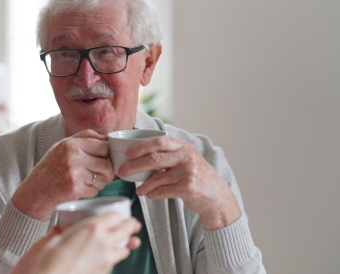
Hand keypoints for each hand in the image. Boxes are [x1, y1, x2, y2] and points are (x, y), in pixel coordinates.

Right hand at [12, 129, 113, 219]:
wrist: (35, 192)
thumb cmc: (50, 168)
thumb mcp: (62, 146)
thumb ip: (84, 138)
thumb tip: (106, 138)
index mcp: (71, 143)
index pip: (103, 146)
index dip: (106, 156)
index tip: (102, 161)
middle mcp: (72, 156)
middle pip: (106, 164)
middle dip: (106, 172)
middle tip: (99, 175)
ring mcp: (73, 172)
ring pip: (103, 179)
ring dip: (99, 183)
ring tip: (87, 183)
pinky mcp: (74, 188)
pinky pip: (95, 190)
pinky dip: (91, 192)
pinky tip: (80, 190)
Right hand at [17, 213, 140, 273]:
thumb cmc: (50, 263)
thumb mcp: (55, 240)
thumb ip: (62, 231)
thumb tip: (60, 228)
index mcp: (92, 228)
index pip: (115, 216)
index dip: (117, 215)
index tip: (116, 215)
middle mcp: (103, 242)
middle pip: (127, 229)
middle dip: (131, 226)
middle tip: (132, 224)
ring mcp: (106, 258)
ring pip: (125, 248)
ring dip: (125, 244)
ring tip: (122, 243)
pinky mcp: (105, 272)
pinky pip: (115, 261)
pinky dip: (113, 258)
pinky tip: (106, 257)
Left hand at [117, 137, 241, 229]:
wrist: (217, 197)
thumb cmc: (197, 177)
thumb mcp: (187, 160)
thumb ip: (170, 155)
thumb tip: (139, 155)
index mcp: (184, 146)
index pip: (158, 141)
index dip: (140, 147)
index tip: (127, 153)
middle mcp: (186, 156)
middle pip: (154, 158)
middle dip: (134, 165)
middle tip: (122, 172)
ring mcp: (188, 172)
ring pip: (157, 177)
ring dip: (143, 185)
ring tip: (138, 190)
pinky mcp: (188, 187)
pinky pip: (163, 190)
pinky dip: (153, 194)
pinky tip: (149, 195)